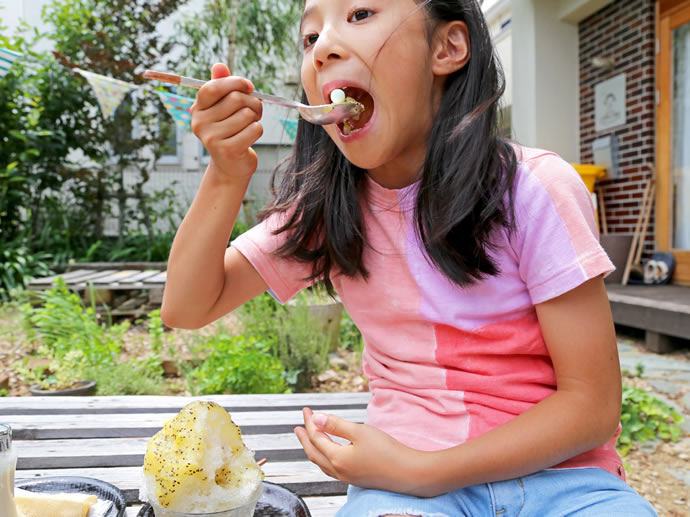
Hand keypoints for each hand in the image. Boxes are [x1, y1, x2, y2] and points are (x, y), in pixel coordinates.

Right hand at [191, 63, 263, 180]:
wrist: (230, 166)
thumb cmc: (230, 131)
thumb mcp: (223, 107)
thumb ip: (222, 85)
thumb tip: (219, 65)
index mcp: (198, 109)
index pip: (214, 87)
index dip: (235, 82)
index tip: (249, 87)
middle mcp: (201, 123)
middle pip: (236, 99)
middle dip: (252, 102)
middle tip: (253, 111)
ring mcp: (212, 138)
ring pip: (247, 114)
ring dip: (255, 118)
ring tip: (249, 125)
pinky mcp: (228, 150)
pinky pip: (254, 129)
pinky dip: (258, 130)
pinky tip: (250, 138)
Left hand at [295, 407, 426, 493]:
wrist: (409, 473)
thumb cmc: (387, 451)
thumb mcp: (360, 432)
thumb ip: (336, 425)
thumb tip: (316, 419)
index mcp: (337, 459)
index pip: (316, 438)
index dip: (310, 422)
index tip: (306, 409)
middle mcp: (339, 471)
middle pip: (314, 453)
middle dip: (305, 438)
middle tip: (298, 426)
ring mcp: (348, 477)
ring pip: (322, 463)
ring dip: (314, 448)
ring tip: (309, 438)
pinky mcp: (357, 479)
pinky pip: (332, 468)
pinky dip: (325, 456)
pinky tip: (330, 452)